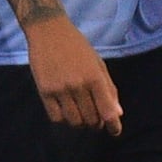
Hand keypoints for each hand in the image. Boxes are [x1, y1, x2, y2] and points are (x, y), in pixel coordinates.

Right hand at [22, 12, 121, 133]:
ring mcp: (60, 89)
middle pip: (91, 119)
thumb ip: (109, 88)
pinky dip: (63, 119)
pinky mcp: (44, 91)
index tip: (115, 131)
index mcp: (95, 77)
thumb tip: (117, 114)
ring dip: (80, 123)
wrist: (49, 31)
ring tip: (80, 113)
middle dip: (96, 123)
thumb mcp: (98, 63)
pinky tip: (65, 109)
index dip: (113, 126)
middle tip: (95, 118)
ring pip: (74, 121)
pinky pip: (56, 117)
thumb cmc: (77, 46)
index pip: (107, 111)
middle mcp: (78, 85)